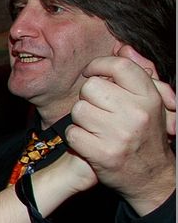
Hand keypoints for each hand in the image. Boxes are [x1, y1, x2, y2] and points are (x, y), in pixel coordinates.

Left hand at [67, 52, 175, 215]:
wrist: (150, 176)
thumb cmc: (145, 133)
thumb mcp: (150, 101)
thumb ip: (137, 72)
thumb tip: (122, 46)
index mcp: (149, 97)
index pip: (119, 66)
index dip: (99, 64)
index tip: (92, 71)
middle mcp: (136, 113)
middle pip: (91, 87)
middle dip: (89, 97)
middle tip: (99, 109)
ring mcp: (118, 134)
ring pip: (78, 110)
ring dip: (81, 118)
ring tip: (96, 127)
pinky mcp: (101, 153)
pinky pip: (72, 133)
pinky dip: (75, 137)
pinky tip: (89, 142)